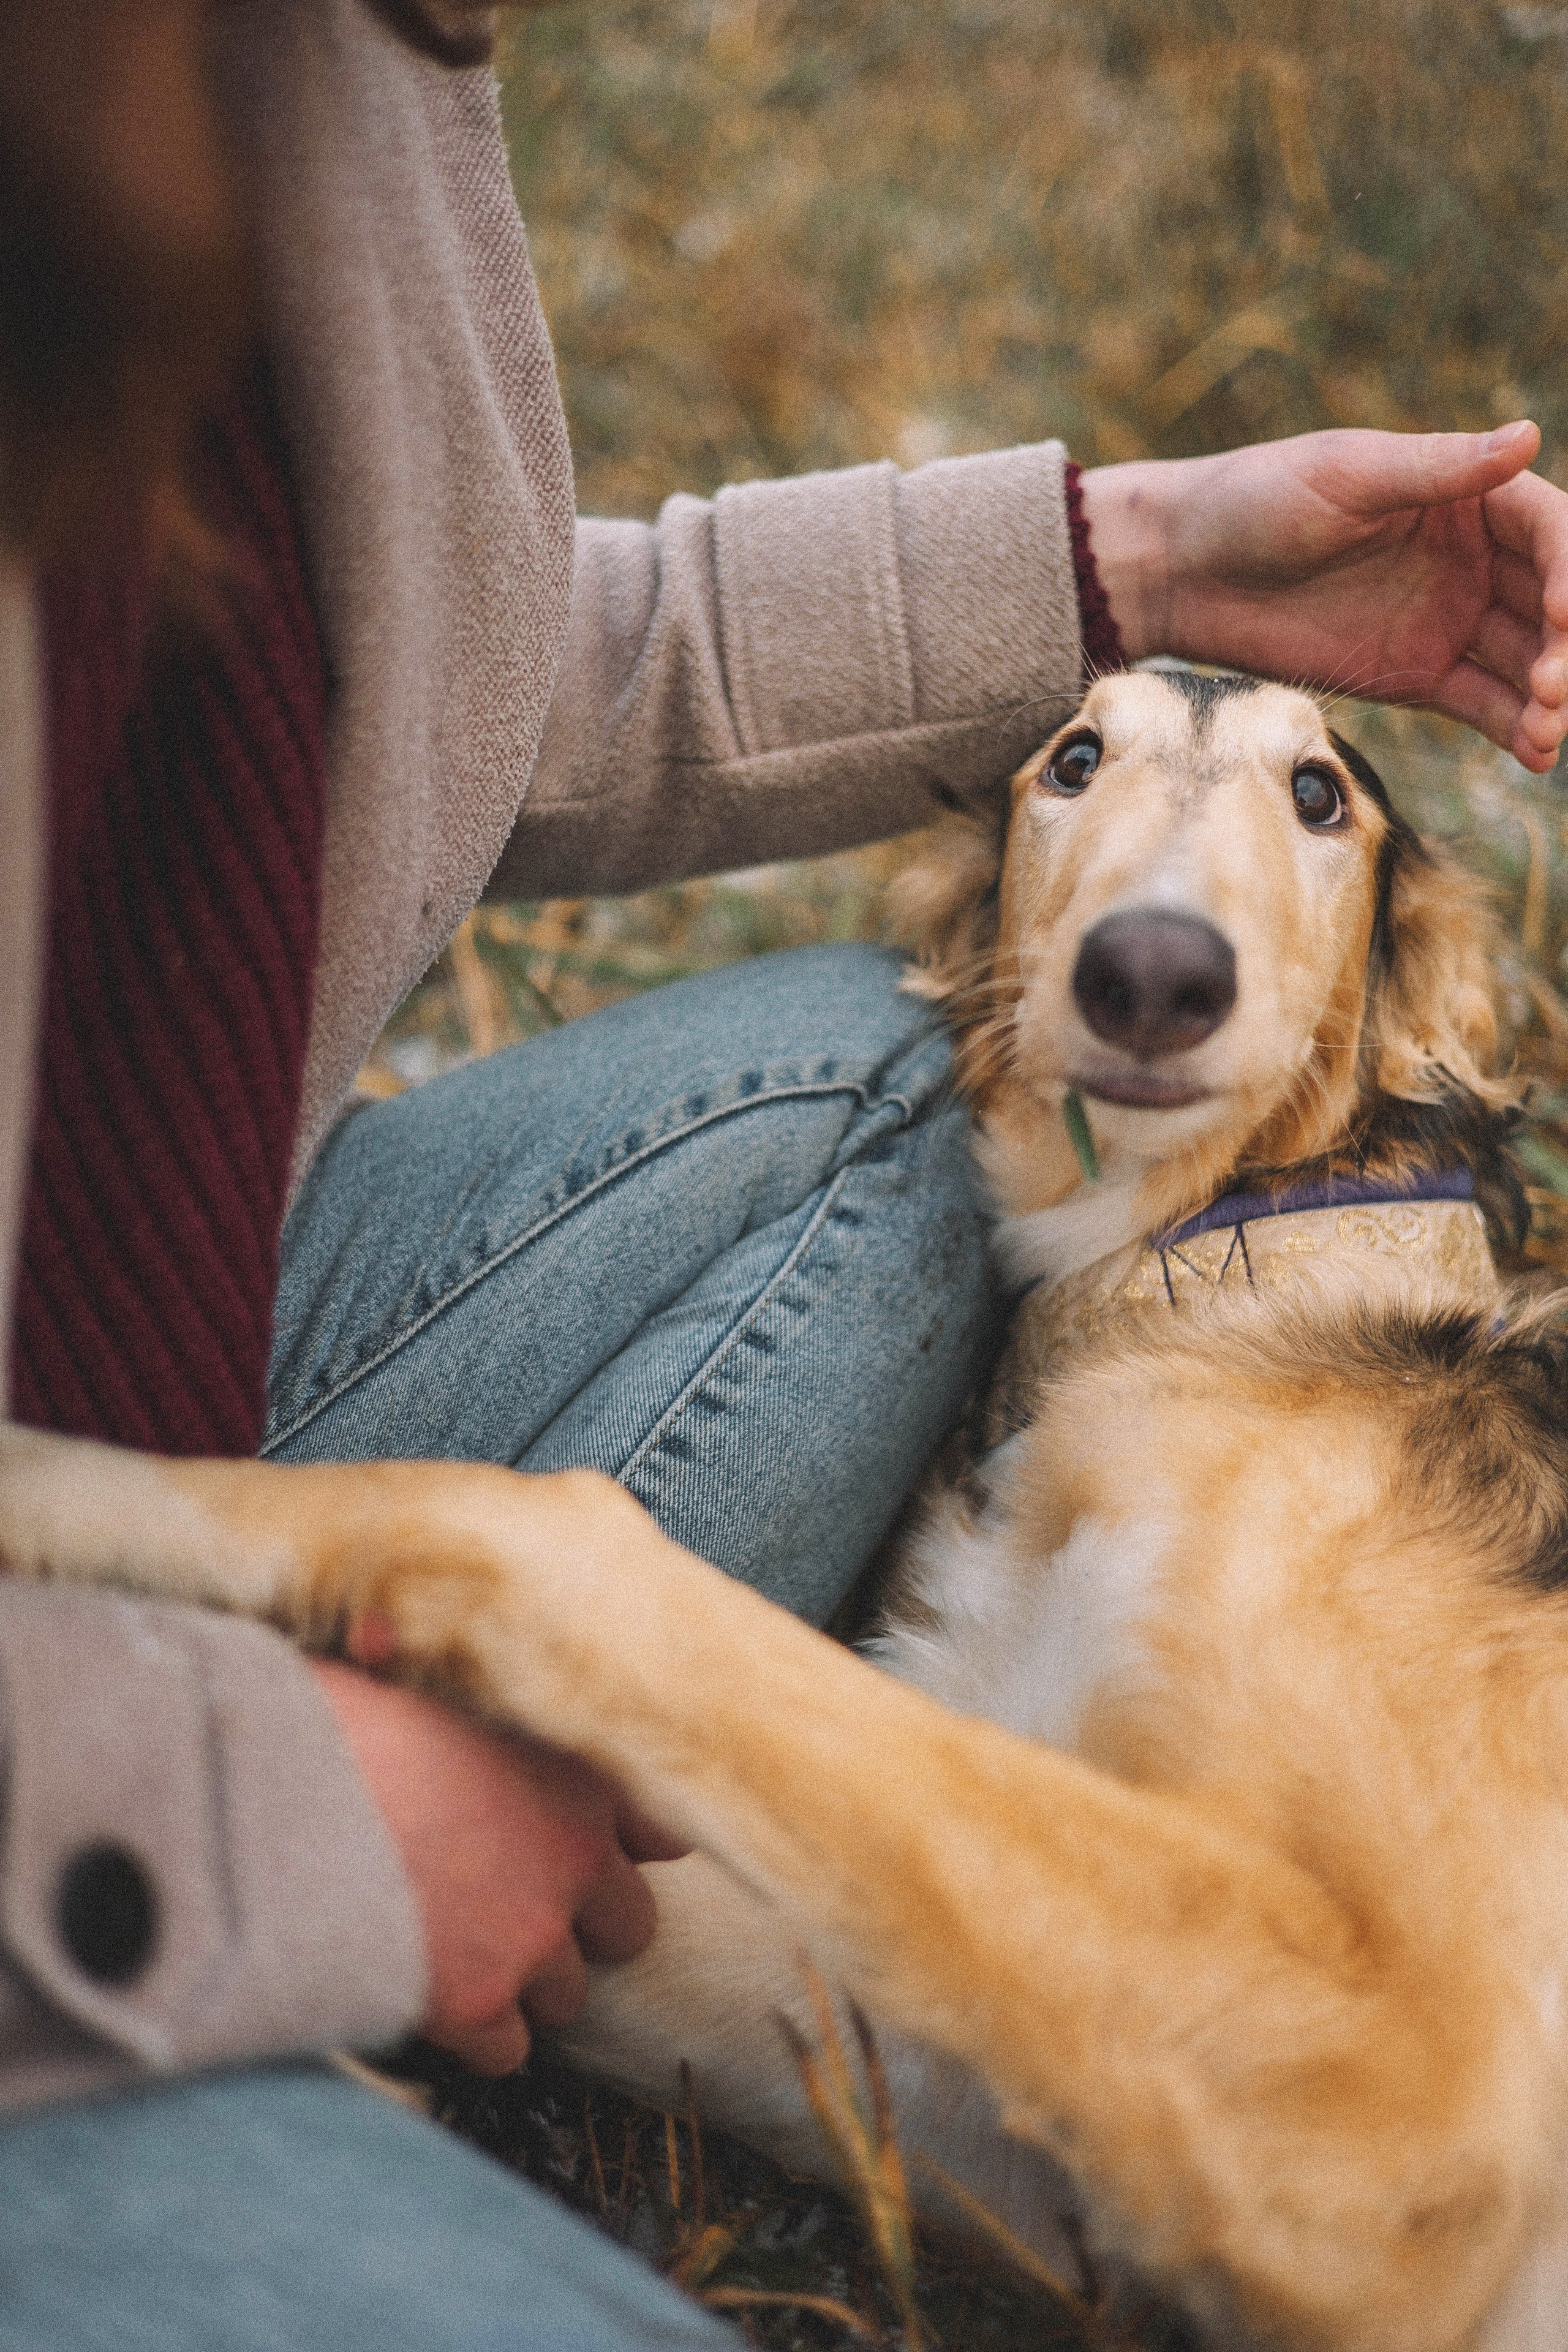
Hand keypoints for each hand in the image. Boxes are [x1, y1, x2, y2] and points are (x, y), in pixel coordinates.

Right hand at [312, 1658, 685, 2074]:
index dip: (612, 1851)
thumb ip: (488, 1718)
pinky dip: (474, 2037)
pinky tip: (422, 1996)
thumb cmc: (337, 1720)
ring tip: (447, 1950)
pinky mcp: (478, 2001)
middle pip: (628, 1929)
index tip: (572, 1856)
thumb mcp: (435, 1682)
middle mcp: (576, 1856)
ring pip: (566, 1995)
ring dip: (520, 1981)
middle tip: (504, 1914)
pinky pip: (508, 2051)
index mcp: (576, 1770)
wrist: (269, 1792)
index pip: (660, 1833)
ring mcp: (532, 1934)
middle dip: (575, 1928)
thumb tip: (468, 1706)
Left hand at [1080, 423, 1567, 771]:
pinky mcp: (1419, 676)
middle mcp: (1473, 559)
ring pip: (1525, 660)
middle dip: (1563, 647)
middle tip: (1553, 688)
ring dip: (1546, 696)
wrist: (1185, 570)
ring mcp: (1450, 621)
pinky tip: (1534, 750)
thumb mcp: (1345, 476)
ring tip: (1546, 731)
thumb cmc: (1256, 498)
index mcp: (1466, 498)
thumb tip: (1527, 437)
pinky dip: (1513, 728)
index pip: (1549, 533)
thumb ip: (1436, 470)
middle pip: (1549, 603)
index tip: (1564, 614)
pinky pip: (1483, 704)